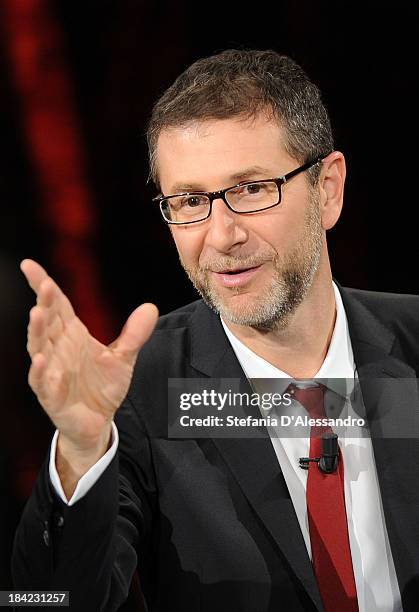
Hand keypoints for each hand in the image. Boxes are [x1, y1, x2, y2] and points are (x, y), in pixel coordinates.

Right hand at [21, 259, 157, 456]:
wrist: (98, 422)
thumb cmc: (102, 386)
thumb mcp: (123, 357)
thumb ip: (134, 334)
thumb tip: (151, 307)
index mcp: (71, 335)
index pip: (57, 305)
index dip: (43, 285)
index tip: (28, 265)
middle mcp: (57, 349)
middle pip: (47, 321)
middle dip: (44, 303)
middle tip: (45, 285)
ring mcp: (51, 371)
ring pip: (38, 347)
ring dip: (36, 331)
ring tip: (37, 313)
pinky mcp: (51, 395)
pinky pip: (43, 382)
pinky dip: (41, 371)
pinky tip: (42, 359)